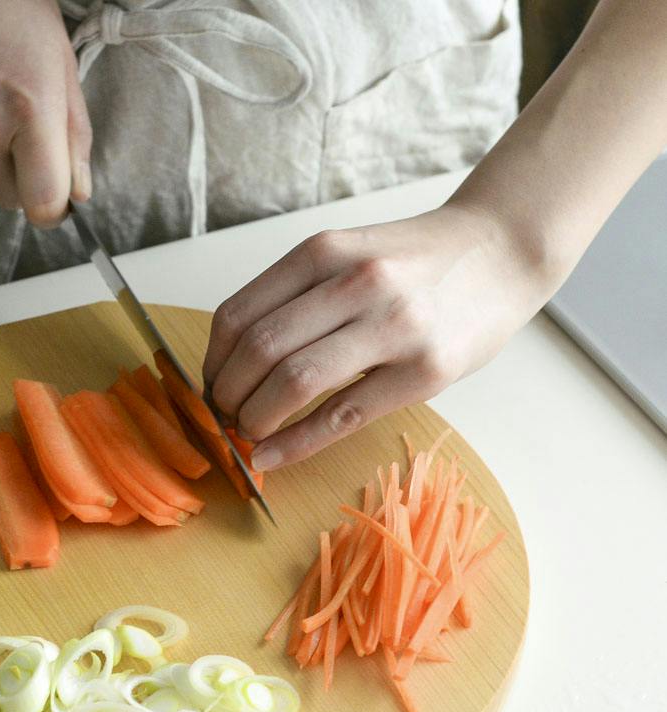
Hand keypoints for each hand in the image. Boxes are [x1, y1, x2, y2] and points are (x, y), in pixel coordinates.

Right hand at [0, 0, 91, 226]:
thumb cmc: (11, 5)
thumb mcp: (61, 62)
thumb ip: (75, 134)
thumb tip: (78, 192)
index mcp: (30, 111)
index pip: (43, 203)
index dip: (54, 209)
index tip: (58, 198)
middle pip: (10, 199)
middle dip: (24, 180)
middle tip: (27, 134)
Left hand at [203, 202, 553, 469]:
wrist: (503, 252)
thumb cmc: (416, 262)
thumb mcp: (348, 255)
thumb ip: (295, 297)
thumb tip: (231, 364)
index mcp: (325, 251)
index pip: (238, 316)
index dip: (211, 363)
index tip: (209, 387)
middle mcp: (357, 282)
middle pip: (258, 351)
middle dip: (227, 396)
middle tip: (225, 416)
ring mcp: (394, 326)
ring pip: (293, 383)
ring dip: (254, 420)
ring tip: (249, 433)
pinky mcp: (424, 371)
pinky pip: (340, 417)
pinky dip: (294, 444)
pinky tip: (270, 458)